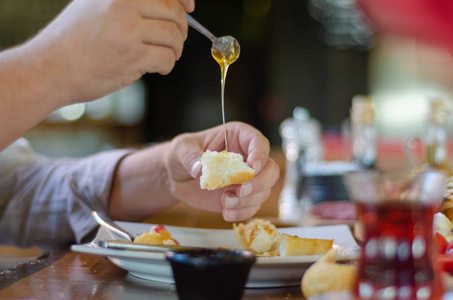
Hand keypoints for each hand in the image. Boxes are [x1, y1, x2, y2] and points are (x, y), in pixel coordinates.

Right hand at [25, 0, 193, 104]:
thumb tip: (171, 4)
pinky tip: (157, 67)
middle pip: (174, 12)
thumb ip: (129, 3)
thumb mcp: (95, 5)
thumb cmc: (73, 41)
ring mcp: (128, 30)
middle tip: (173, 41)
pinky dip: (167, 65)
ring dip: (174, 50)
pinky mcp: (132, 56)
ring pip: (174, 37)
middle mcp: (124, 4)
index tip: (189, 7)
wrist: (50, 68)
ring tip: (164, 56)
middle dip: (181, 29)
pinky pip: (167, 58)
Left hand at [165, 121, 279, 221]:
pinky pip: (252, 207)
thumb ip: (190, 157)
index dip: (260, 154)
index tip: (252, 167)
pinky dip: (242, 212)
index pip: (258, 142)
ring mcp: (247, 179)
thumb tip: (199, 169)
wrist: (177, 177)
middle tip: (240, 191)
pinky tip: (226, 213)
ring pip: (264, 191)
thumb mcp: (181, 149)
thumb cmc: (182, 154)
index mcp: (238, 137)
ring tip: (224, 203)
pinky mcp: (242, 197)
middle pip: (270, 169)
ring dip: (247, 201)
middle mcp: (248, 157)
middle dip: (259, 182)